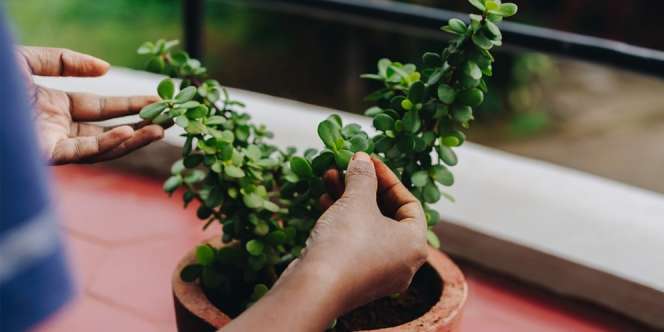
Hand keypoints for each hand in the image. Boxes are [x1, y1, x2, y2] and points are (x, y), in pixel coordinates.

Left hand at [17, 46, 165, 164]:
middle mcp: (56, 129)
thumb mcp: (27, 61)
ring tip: (160, 130)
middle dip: (141, 127)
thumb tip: (106, 68)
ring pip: (102, 147)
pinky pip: (83, 152)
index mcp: (51, 107)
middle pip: (107, 132)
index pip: (100, 108)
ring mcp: (52, 144)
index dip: (130, 104)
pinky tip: (128, 132)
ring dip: (133, 140)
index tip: (158, 99)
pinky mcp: (46, 155)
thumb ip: (64, 61)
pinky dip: (107, 143)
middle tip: (171, 119)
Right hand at [302, 151, 428, 309]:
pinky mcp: (356, 278)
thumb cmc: (346, 242)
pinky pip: (356, 243)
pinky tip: (324, 201)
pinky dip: (344, 221)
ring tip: (330, 177)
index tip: (368, 161)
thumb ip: (363, 176)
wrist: (314, 288)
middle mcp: (403, 262)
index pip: (409, 203)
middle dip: (365, 187)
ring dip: (350, 200)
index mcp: (415, 244)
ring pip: (368, 228)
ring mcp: (379, 273)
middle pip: (387, 215)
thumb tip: (362, 158)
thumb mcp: (356, 200)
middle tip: (348, 168)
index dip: (388, 178)